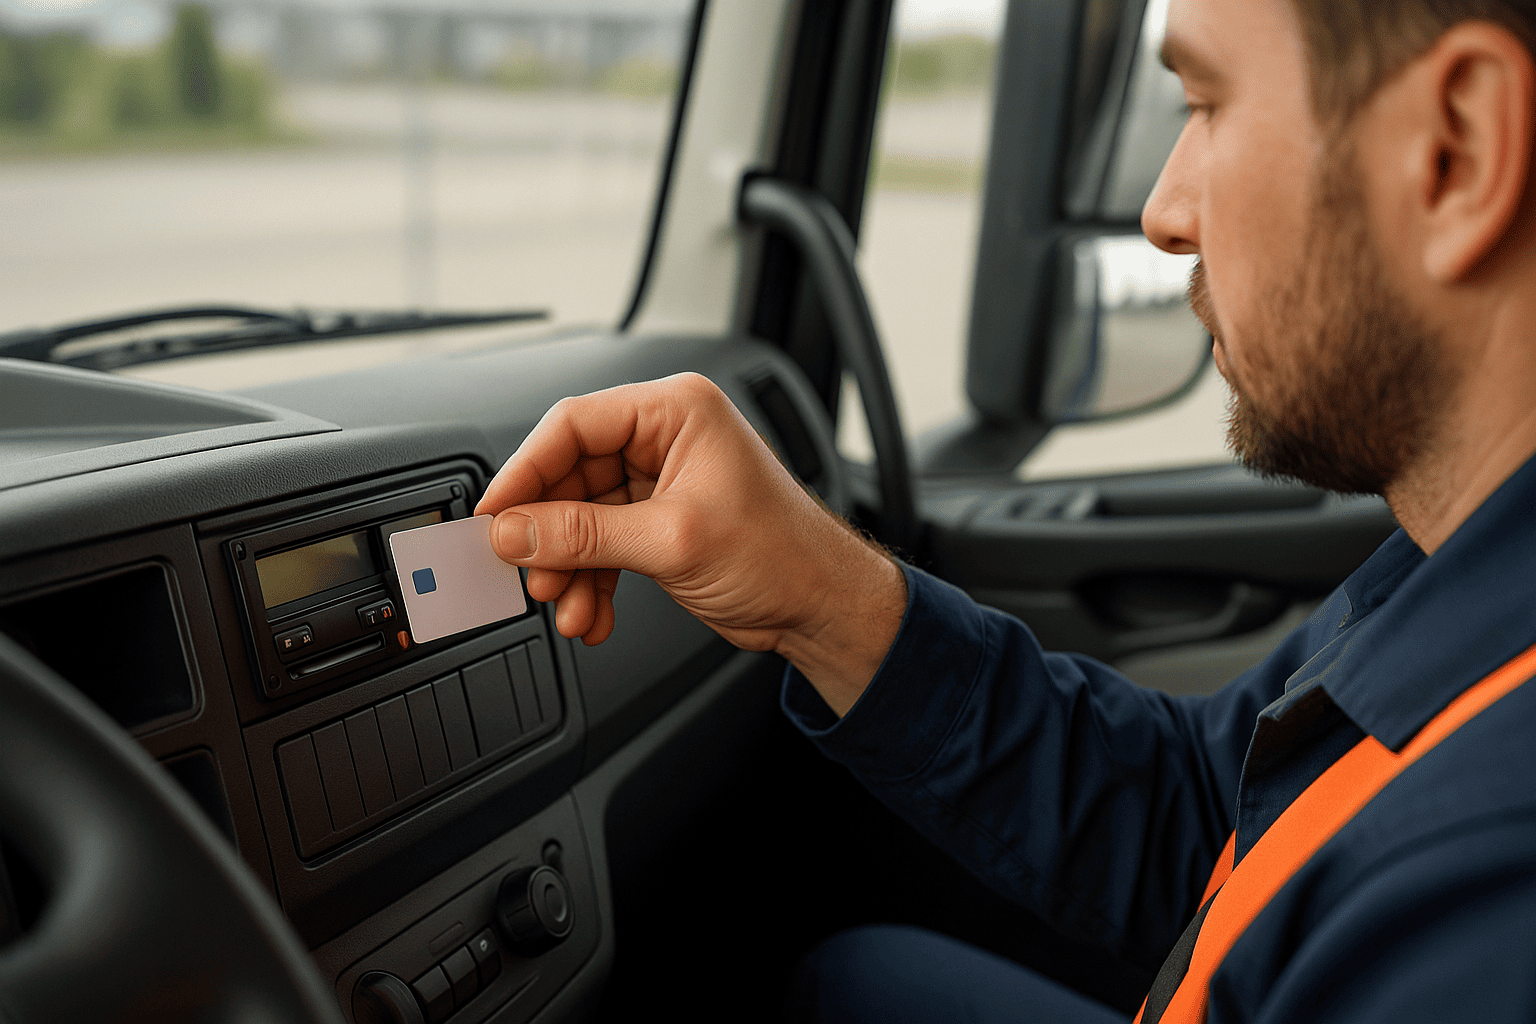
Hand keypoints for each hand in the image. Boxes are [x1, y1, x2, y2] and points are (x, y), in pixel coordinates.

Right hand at [474, 373, 905, 713]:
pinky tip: (593, 614)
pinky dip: (592, 582)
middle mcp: (665, 437)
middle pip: (570, 475)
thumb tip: (514, 532)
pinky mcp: (659, 522)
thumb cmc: (783, 554)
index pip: (573, 424)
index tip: (495, 516)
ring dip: (569, 568)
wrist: (822, 606)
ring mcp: (661, 481)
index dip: (526, 471)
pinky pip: (602, 545)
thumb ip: (584, 535)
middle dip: (549, 535)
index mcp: (675, 410)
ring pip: (581, 518)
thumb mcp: (672, 541)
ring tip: (569, 606)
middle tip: (533, 573)